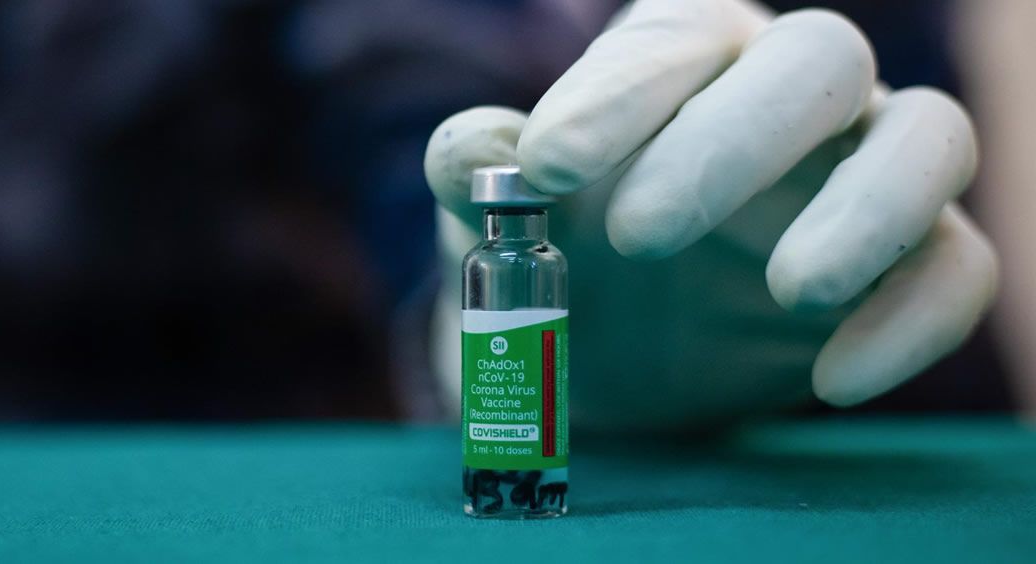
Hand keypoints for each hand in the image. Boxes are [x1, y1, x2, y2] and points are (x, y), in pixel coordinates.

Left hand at [423, 0, 997, 430]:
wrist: (614, 355)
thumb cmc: (559, 256)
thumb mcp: (497, 217)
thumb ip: (478, 172)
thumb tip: (477, 151)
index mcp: (687, 59)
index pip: (680, 34)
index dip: (620, 91)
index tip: (547, 168)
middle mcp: (787, 97)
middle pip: (817, 59)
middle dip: (734, 140)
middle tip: (640, 233)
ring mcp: (862, 174)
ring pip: (928, 139)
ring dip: (869, 211)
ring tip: (790, 289)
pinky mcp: (909, 263)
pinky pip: (957, 268)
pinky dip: (915, 319)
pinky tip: (833, 379)